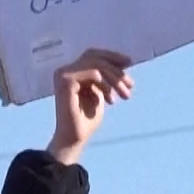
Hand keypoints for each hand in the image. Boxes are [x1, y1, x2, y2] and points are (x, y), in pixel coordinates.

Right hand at [49, 49, 133, 165]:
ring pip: (96, 64)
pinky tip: (110, 101)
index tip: (129, 62)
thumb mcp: (102, 93)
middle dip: (116, 69)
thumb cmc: (87, 120)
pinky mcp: (65, 81)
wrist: (76, 139)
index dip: (111, 56)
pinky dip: (106, 85)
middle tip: (131, 85)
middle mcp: (64, 71)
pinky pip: (93, 73)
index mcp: (71, 72)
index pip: (92, 54)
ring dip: (115, 78)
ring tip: (125, 94)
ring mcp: (63, 75)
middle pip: (95, 57)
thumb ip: (107, 78)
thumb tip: (123, 61)